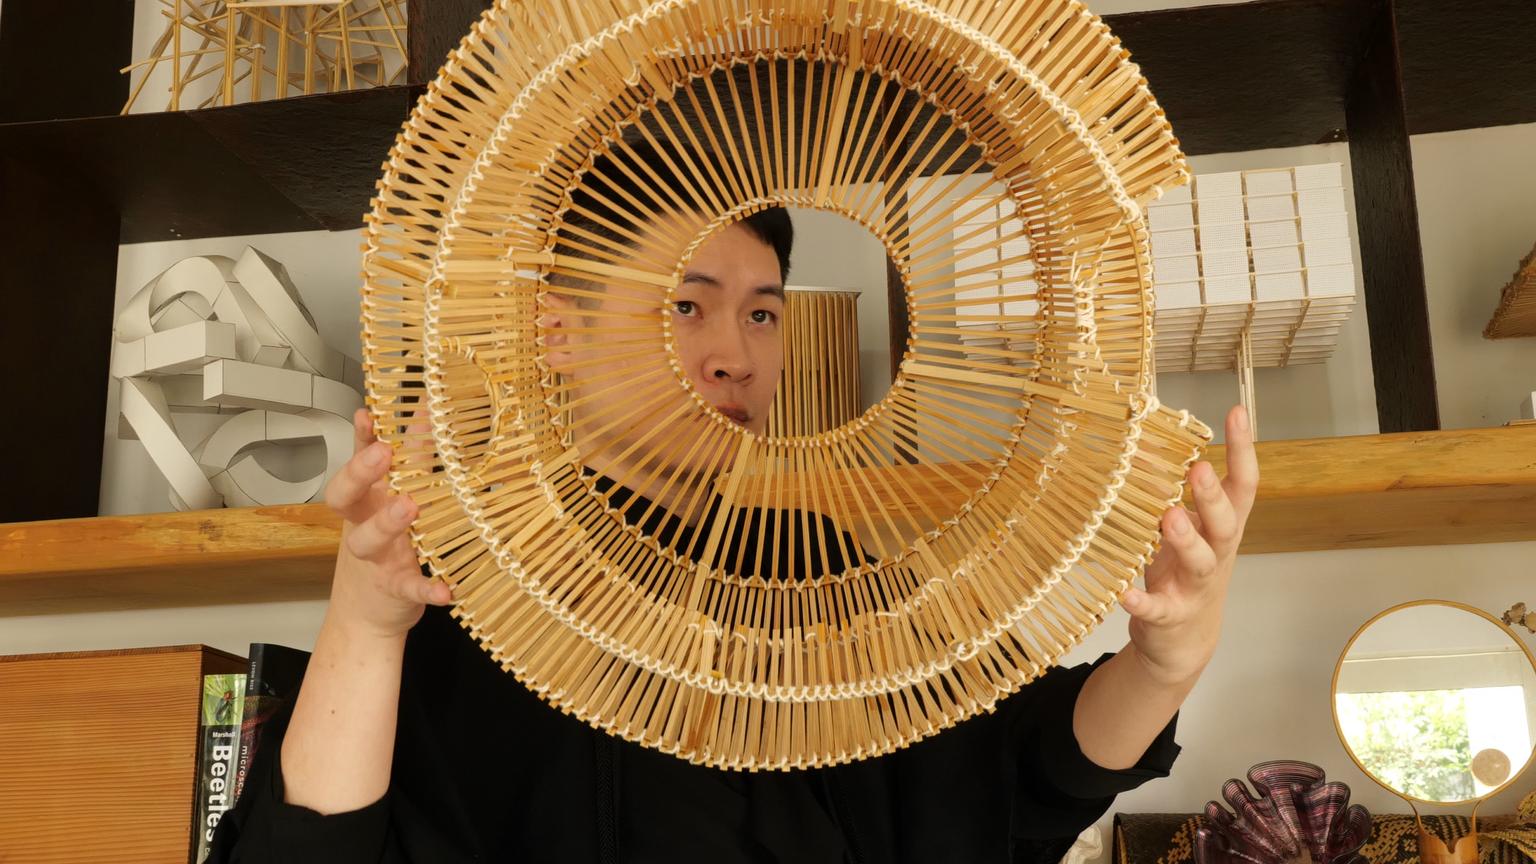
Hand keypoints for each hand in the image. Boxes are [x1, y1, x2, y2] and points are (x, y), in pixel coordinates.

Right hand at [323, 407, 451, 640]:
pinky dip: (426, 589)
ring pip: (369, 540)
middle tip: (383, 454)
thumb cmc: (386, 542)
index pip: (357, 462)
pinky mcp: (396, 588)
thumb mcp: (393, 495)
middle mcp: (365, 524)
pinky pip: (409, 588)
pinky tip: (445, 589)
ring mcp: (378, 557)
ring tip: (408, 507)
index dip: (360, 438)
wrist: (368, 611)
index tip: (368, 413)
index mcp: (367, 499)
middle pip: (346, 497)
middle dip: (360, 473)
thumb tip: (429, 408)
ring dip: (387, 522)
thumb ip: (410, 455)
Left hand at [1121, 405, 1258, 685]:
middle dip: (1214, 496)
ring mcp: (1196, 587)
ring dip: (1187, 539)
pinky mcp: (1170, 615)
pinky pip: (1157, 608)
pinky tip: (1124, 592)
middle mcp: (1217, 554)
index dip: (1243, 450)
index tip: (1237, 412)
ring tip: (1170, 516)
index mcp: (1222, 527)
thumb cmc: (1182, 569)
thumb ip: (1167, 488)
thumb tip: (1144, 442)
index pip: (1243, 485)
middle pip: (1226, 523)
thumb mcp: (1182, 525)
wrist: (1183, 639)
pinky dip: (1141, 601)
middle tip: (1199, 469)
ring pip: (1200, 562)